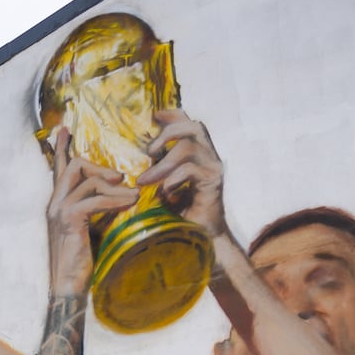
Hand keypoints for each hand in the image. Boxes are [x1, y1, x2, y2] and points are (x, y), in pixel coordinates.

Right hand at [47, 128, 137, 297]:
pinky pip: (94, 199)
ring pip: (85, 180)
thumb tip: (123, 196)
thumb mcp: (95, 230)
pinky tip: (130, 203)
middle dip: (100, 168)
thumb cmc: (83, 265)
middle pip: (74, 166)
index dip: (61, 148)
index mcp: (58, 205)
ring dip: (113, 186)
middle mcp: (54, 204)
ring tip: (133, 195)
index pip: (58, 170)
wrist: (69, 290)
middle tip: (122, 179)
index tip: (64, 128)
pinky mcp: (68, 220)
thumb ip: (102, 211)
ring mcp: (58, 211)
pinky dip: (115, 200)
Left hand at [138, 109, 227, 237]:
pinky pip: (190, 170)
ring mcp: (214, 168)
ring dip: (163, 163)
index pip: (190, 123)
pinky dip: (172, 179)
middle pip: (194, 127)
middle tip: (149, 151)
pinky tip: (165, 194)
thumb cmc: (184, 215)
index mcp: (201, 154)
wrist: (204, 239)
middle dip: (168, 133)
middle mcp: (210, 157)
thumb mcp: (167, 186)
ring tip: (146, 179)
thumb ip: (160, 169)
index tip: (154, 117)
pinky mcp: (214, 183)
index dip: (174, 115)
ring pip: (189, 148)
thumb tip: (141, 158)